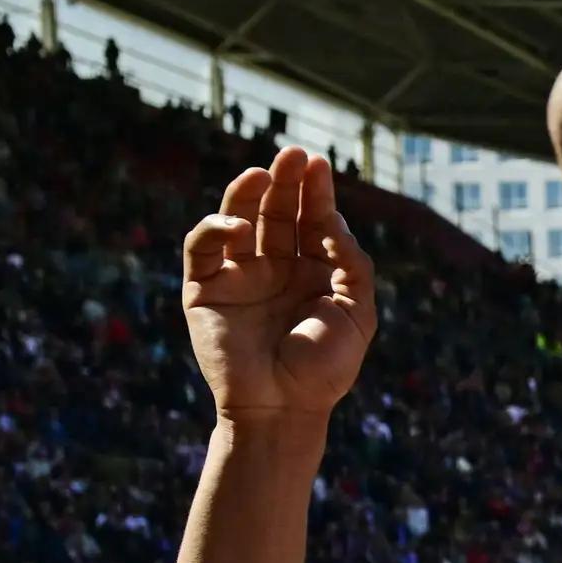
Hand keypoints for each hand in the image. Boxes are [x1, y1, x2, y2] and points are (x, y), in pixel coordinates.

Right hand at [183, 148, 375, 425]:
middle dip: (285, 182)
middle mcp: (276, 270)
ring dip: (249, 192)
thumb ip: (351, 263)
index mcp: (314, 274)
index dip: (316, 193)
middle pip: (277, 213)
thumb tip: (334, 219)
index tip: (319, 165)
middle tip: (293, 155)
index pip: (312, 222)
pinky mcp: (204, 289)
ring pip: (240, 221)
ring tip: (264, 171)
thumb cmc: (325, 367)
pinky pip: (204, 248)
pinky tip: (240, 225)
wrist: (283, 407)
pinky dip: (217, 228)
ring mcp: (239, 277)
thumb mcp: (357, 311)